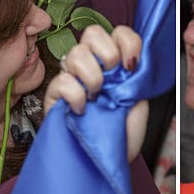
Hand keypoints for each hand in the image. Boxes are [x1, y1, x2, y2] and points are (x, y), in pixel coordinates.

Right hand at [44, 24, 147, 161]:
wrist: (107, 161)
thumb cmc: (121, 133)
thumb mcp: (139, 102)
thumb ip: (135, 77)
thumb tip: (129, 60)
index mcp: (114, 63)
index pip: (118, 32)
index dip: (127, 42)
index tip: (132, 65)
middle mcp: (92, 65)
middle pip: (92, 33)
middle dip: (108, 54)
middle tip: (113, 80)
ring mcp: (72, 78)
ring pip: (76, 53)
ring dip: (93, 77)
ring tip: (97, 98)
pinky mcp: (55, 95)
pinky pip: (63, 81)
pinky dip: (76, 96)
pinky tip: (83, 110)